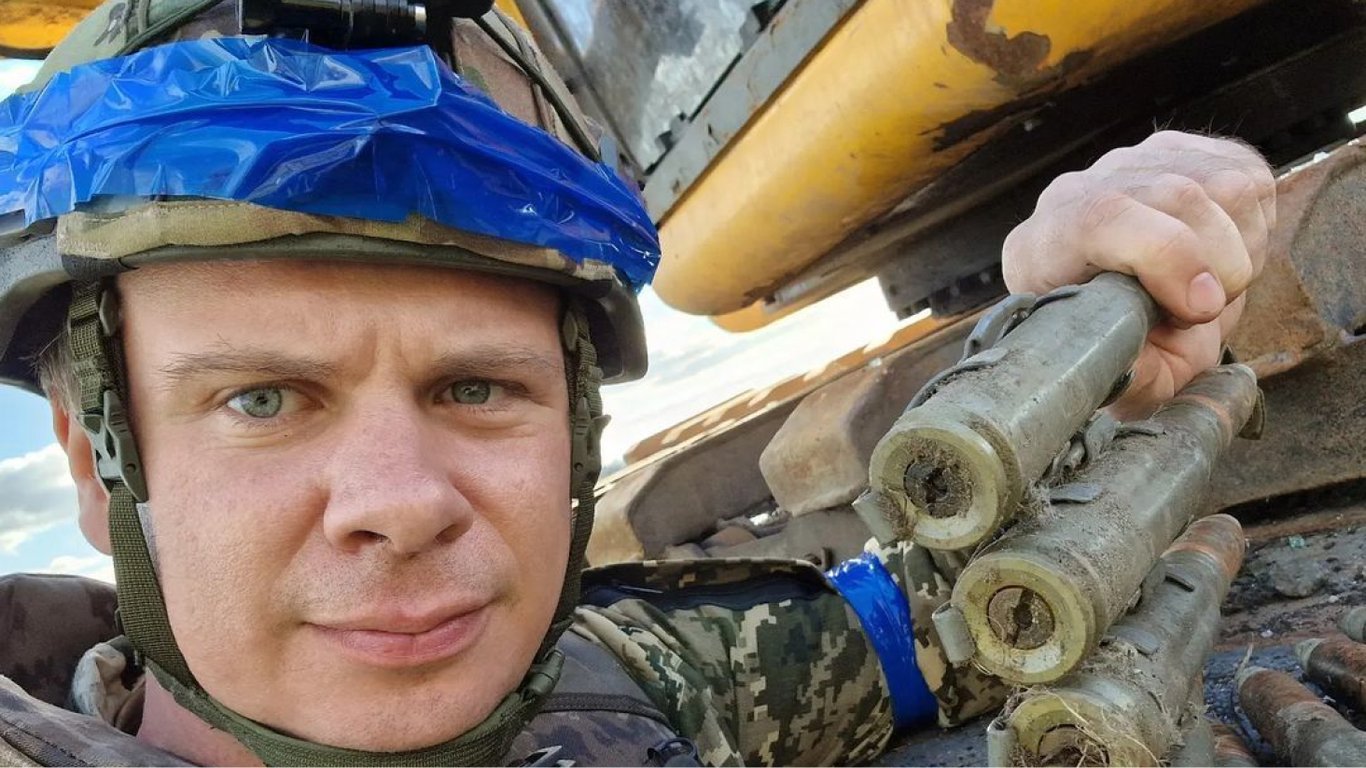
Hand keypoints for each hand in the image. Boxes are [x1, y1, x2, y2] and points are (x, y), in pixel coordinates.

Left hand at [1001, 131, 1274, 418]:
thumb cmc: (1123, 341)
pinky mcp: (1183, 149)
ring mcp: (1131, 163)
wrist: (1131, 308)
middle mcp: (1080, 191)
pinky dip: (1253, 226)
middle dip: (1218, 265)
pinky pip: (1247, 177)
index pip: (1104, 218)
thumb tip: (1141, 359)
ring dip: (1240, 249)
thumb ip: (1135, 377)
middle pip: (1177, 195)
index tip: (1201, 308)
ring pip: (1221, 186)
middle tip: (1207, 310)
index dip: (1168, 257)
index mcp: (1044, 247)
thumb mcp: (1126, 376)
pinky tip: (1221, 252)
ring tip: (1212, 284)